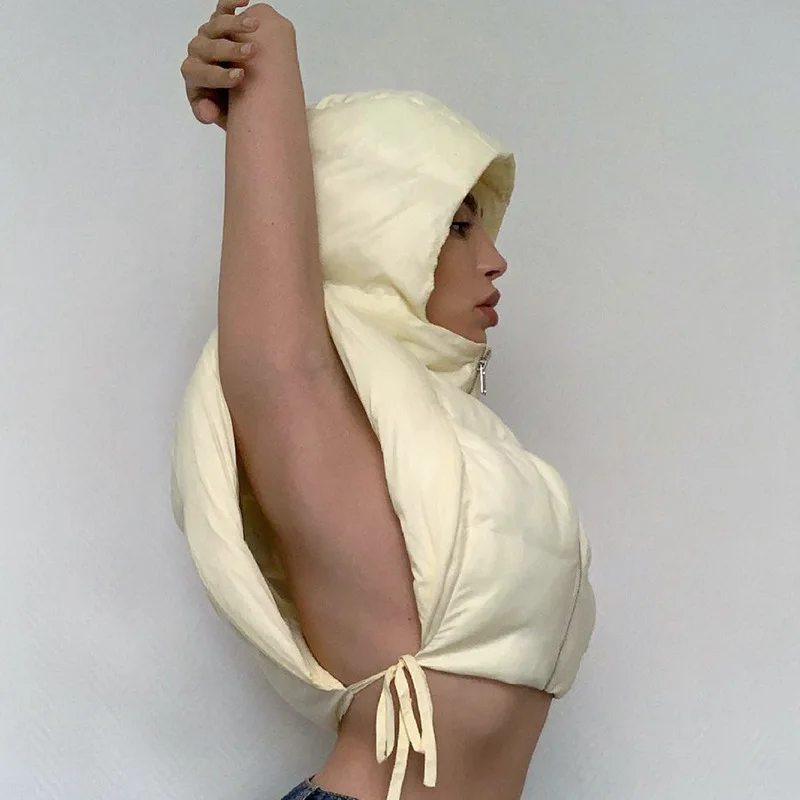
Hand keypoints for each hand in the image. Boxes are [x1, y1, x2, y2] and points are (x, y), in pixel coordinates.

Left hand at [181, 0, 261, 130]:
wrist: (229, 95)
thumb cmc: (223, 105)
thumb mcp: (216, 115)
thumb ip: (208, 113)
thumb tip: (208, 111)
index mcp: (194, 75)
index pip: (202, 73)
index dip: (219, 75)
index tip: (240, 77)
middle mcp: (197, 52)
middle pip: (210, 47)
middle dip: (231, 49)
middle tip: (252, 52)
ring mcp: (207, 36)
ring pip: (217, 25)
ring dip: (236, 24)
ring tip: (255, 25)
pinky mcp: (217, 24)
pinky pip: (222, 9)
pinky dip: (232, 3)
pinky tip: (245, 1)